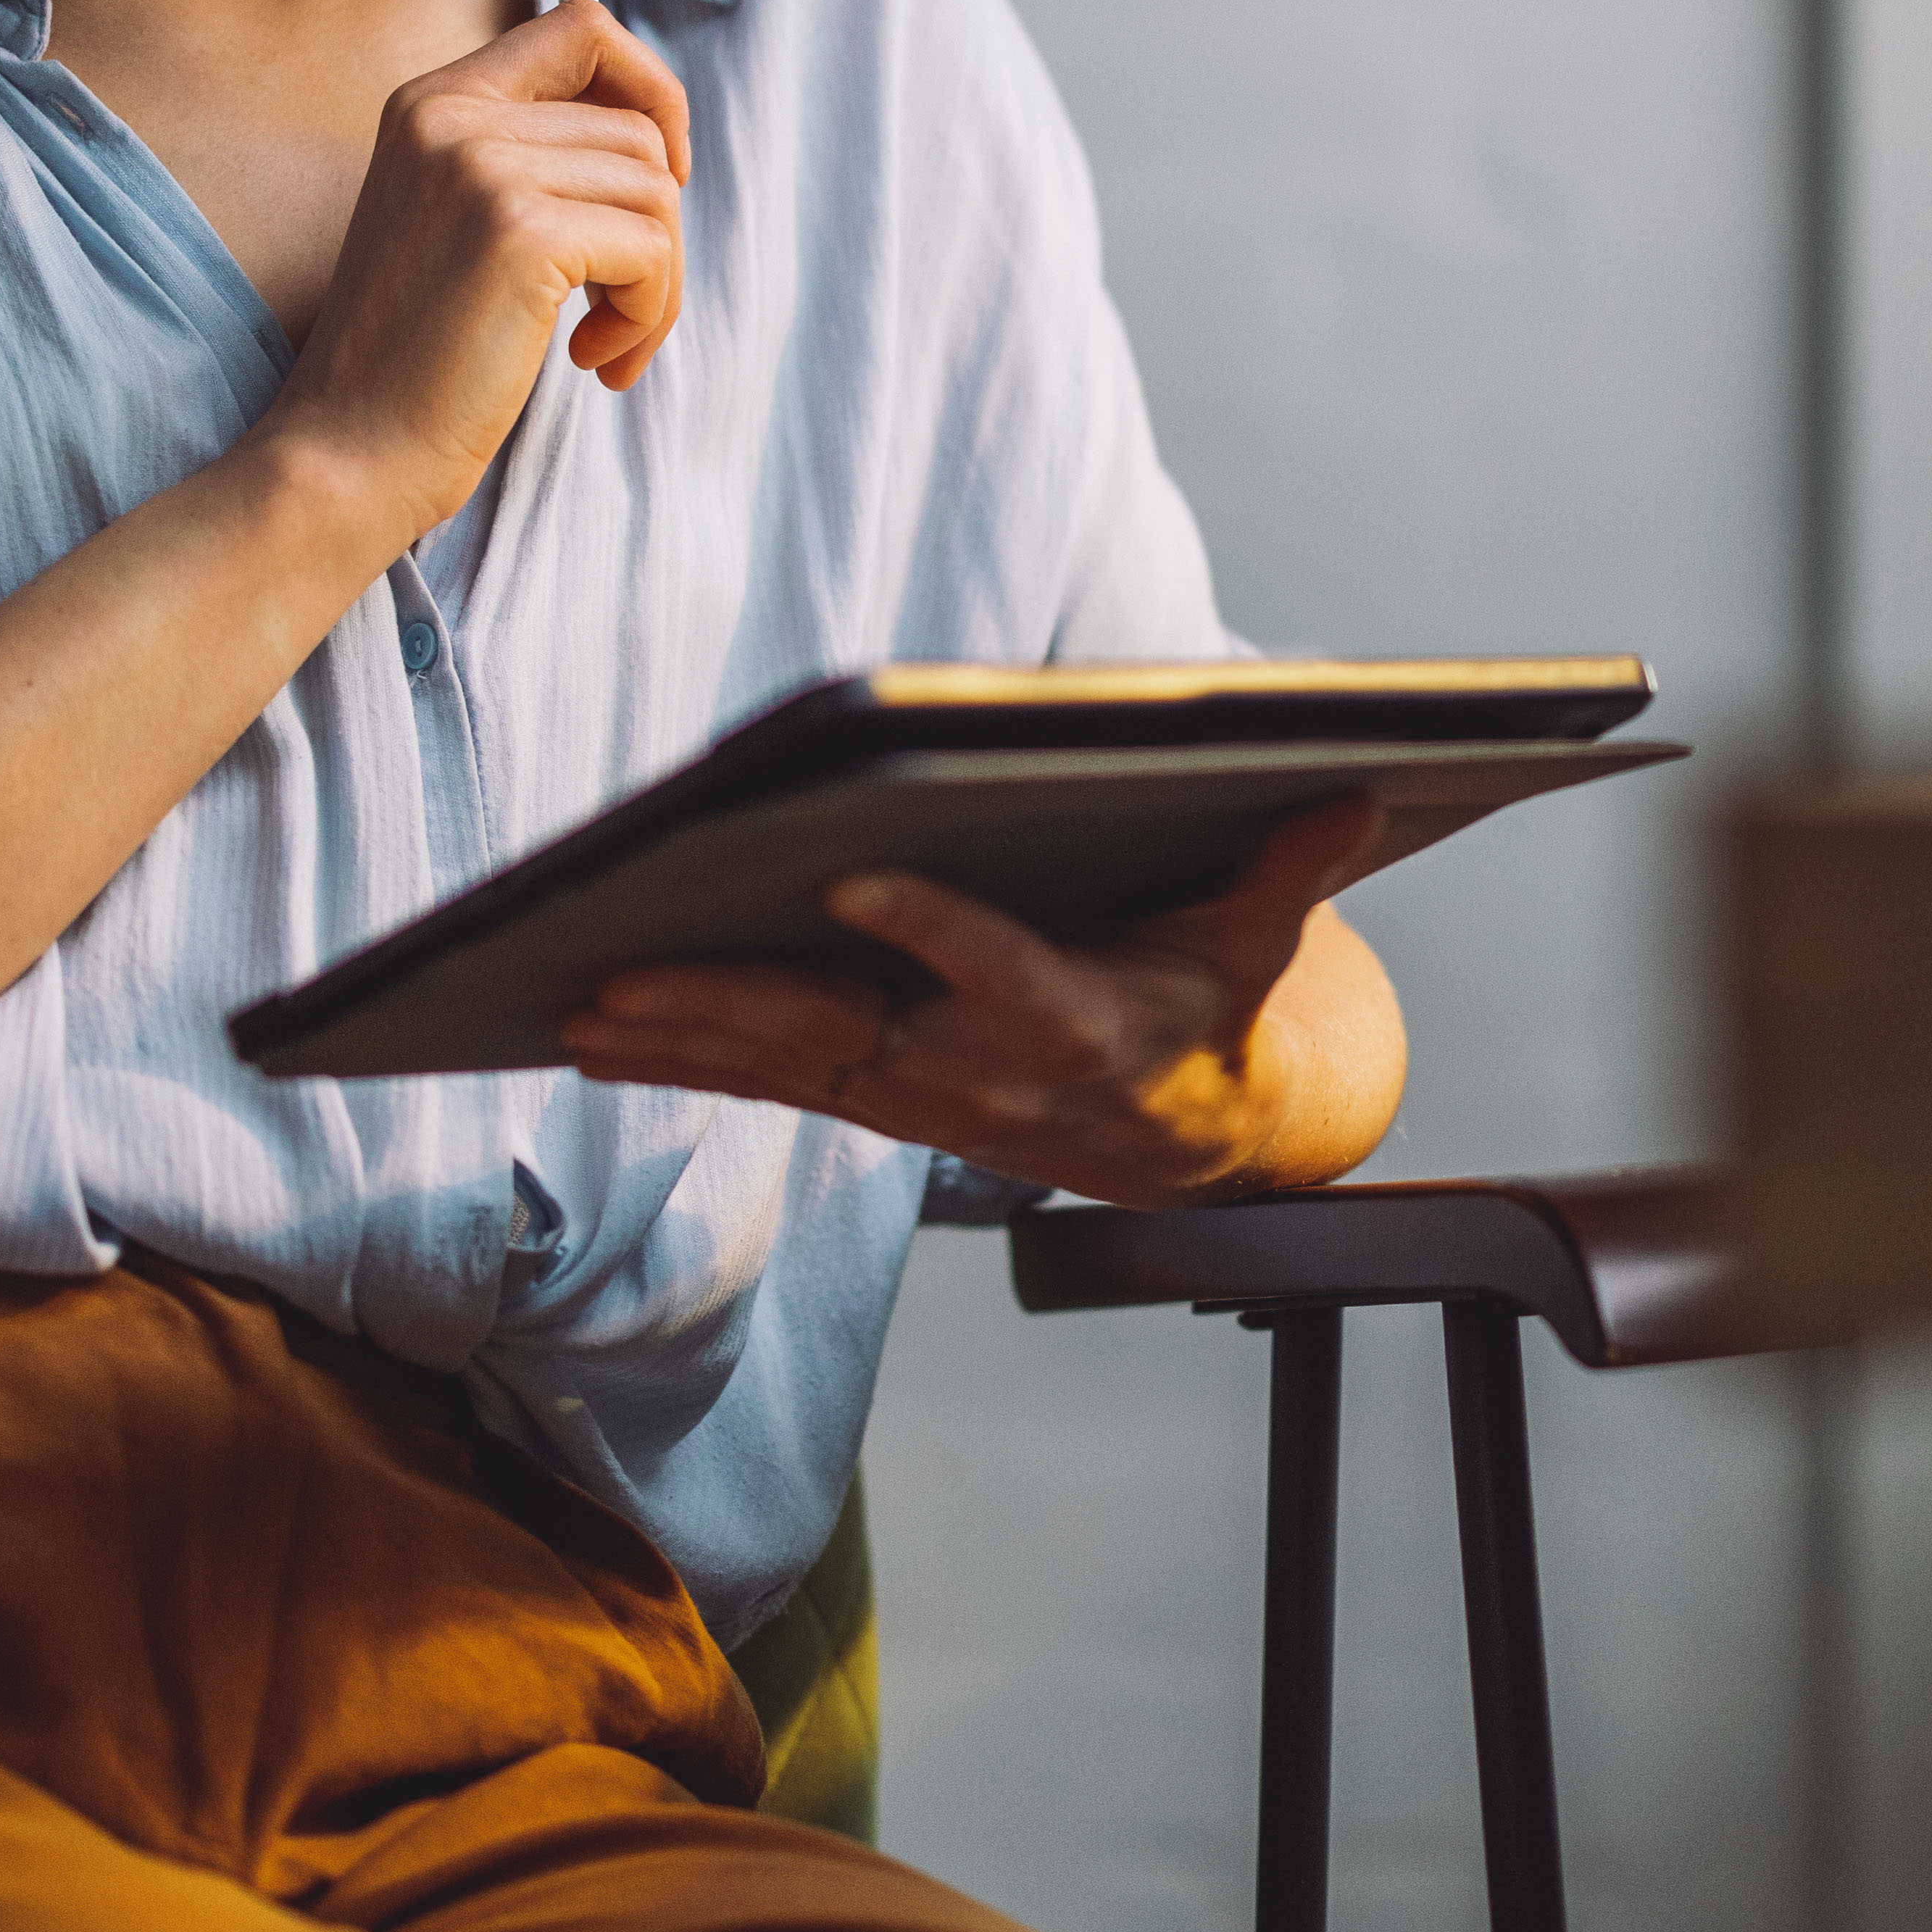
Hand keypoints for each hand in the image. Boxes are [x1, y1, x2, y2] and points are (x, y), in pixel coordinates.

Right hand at [266, 2, 690, 543]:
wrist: (350, 447)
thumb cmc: (417, 356)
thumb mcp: (459, 221)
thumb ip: (528, 159)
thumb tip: (657, 139)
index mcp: (433, 102)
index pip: (581, 27)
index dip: (651, 89)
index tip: (663, 171)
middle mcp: (452, 116)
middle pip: (637, 130)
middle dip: (657, 230)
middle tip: (618, 308)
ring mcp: (482, 168)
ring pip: (655, 191)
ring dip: (657, 284)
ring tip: (602, 343)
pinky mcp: (519, 233)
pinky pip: (651, 249)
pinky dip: (647, 315)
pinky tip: (590, 360)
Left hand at [559, 799, 1390, 1204]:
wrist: (1196, 1149)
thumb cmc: (1216, 1015)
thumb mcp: (1262, 949)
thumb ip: (1293, 869)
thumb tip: (1354, 782)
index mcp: (1083, 1025)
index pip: (1001, 972)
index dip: (932, 931)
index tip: (855, 880)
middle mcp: (988, 1073)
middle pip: (848, 1034)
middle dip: (732, 1003)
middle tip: (625, 967)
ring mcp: (926, 1096)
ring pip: (788, 1064)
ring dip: (679, 1035)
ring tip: (576, 999)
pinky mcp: (885, 1100)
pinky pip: (772, 1080)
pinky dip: (683, 1056)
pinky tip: (592, 1031)